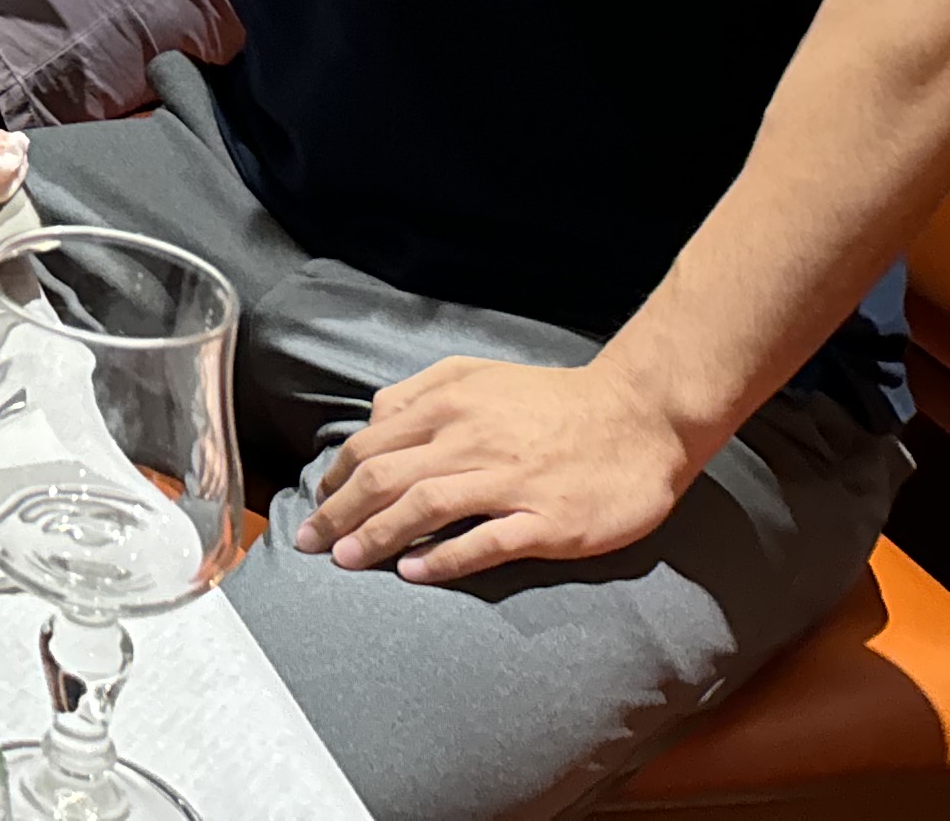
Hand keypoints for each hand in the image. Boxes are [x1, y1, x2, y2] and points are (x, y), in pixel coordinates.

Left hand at [299, 355, 698, 581]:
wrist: (639, 417)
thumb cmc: (554, 400)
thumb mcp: (478, 376)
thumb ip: (421, 392)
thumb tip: (374, 420)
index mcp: (449, 405)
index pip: (372, 445)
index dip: (336, 479)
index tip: (316, 506)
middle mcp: (470, 440)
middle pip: (385, 477)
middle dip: (339, 513)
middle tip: (309, 543)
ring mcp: (509, 481)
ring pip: (424, 507)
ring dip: (378, 536)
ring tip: (347, 561)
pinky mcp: (546, 520)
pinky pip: (486, 541)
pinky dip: (445, 558)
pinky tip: (415, 573)